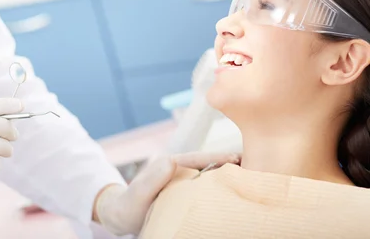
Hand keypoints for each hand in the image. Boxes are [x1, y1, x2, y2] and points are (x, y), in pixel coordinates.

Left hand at [95, 152, 240, 235]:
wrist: (118, 217)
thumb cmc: (127, 206)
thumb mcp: (138, 193)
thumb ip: (152, 179)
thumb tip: (171, 160)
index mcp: (171, 165)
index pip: (200, 158)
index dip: (220, 158)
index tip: (241, 158)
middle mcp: (179, 172)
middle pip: (210, 167)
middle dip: (232, 167)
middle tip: (258, 170)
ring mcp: (183, 184)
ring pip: (210, 180)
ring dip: (229, 180)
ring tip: (253, 185)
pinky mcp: (184, 197)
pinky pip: (206, 194)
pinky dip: (220, 193)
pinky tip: (234, 201)